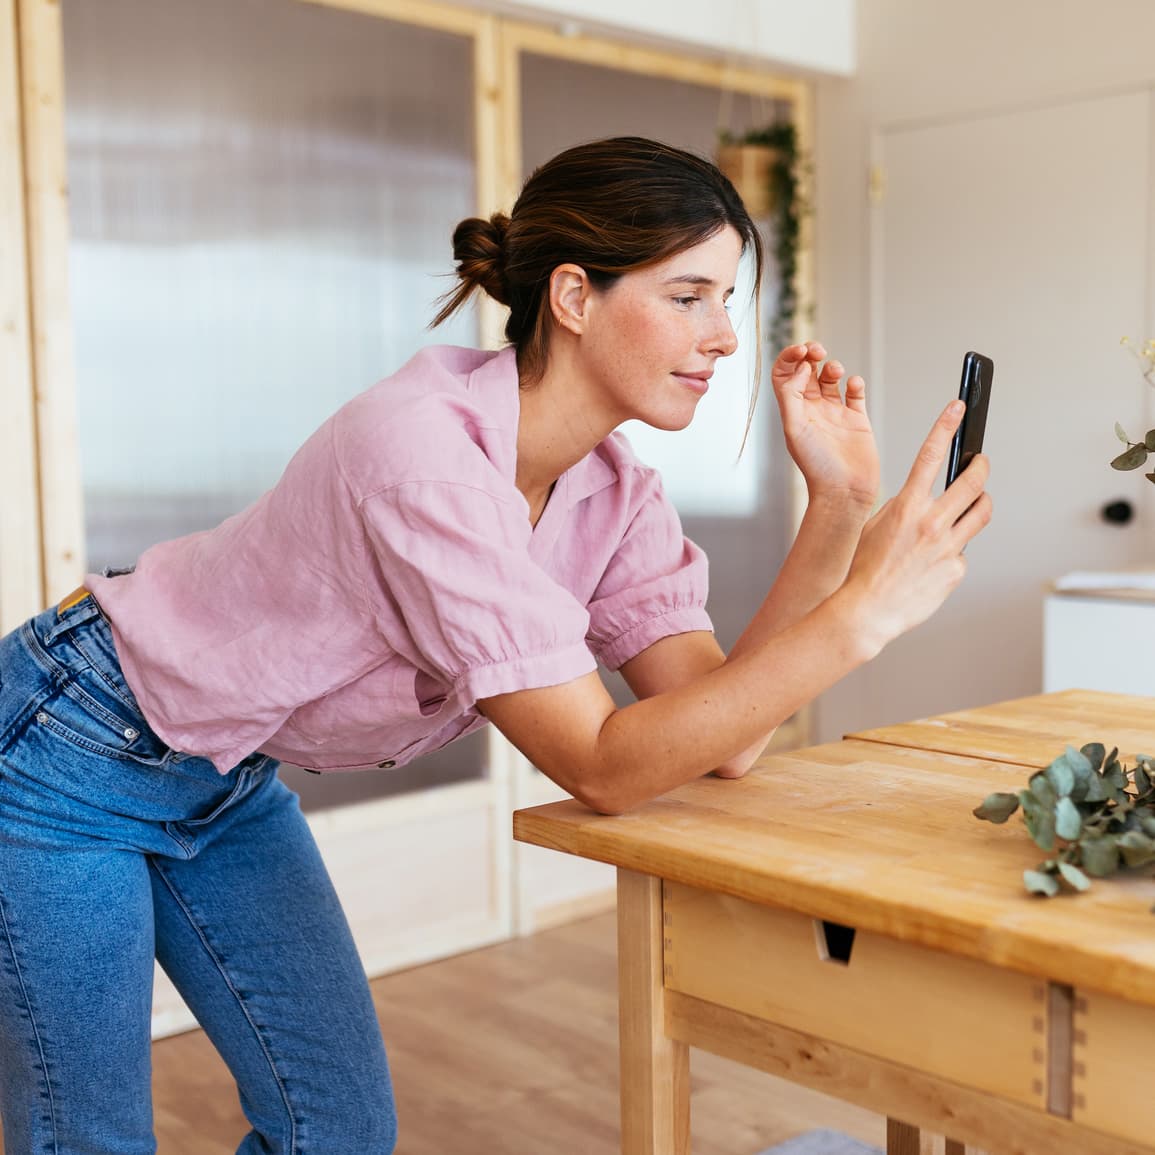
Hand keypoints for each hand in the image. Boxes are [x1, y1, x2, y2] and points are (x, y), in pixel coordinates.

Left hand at [771, 341, 879, 507]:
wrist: (844, 490)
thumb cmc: (816, 464)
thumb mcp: (794, 428)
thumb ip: (792, 395)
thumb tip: (800, 367)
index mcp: (792, 410)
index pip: (784, 374)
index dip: (789, 357)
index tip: (801, 351)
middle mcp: (811, 409)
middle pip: (807, 370)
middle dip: (811, 353)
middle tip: (817, 350)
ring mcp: (835, 413)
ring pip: (831, 378)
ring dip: (832, 366)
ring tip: (835, 370)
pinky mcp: (857, 419)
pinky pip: (855, 392)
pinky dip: (855, 382)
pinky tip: (853, 386)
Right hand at [838, 399, 991, 656]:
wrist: (868, 610)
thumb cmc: (865, 569)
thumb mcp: (876, 527)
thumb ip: (902, 508)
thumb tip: (923, 500)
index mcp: (906, 506)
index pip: (930, 455)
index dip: (946, 426)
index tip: (958, 407)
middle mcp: (932, 522)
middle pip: (973, 481)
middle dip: (980, 466)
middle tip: (980, 462)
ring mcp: (948, 546)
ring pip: (982, 512)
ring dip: (981, 502)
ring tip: (974, 503)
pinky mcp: (956, 568)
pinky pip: (963, 551)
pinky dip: (954, 551)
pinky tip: (935, 563)